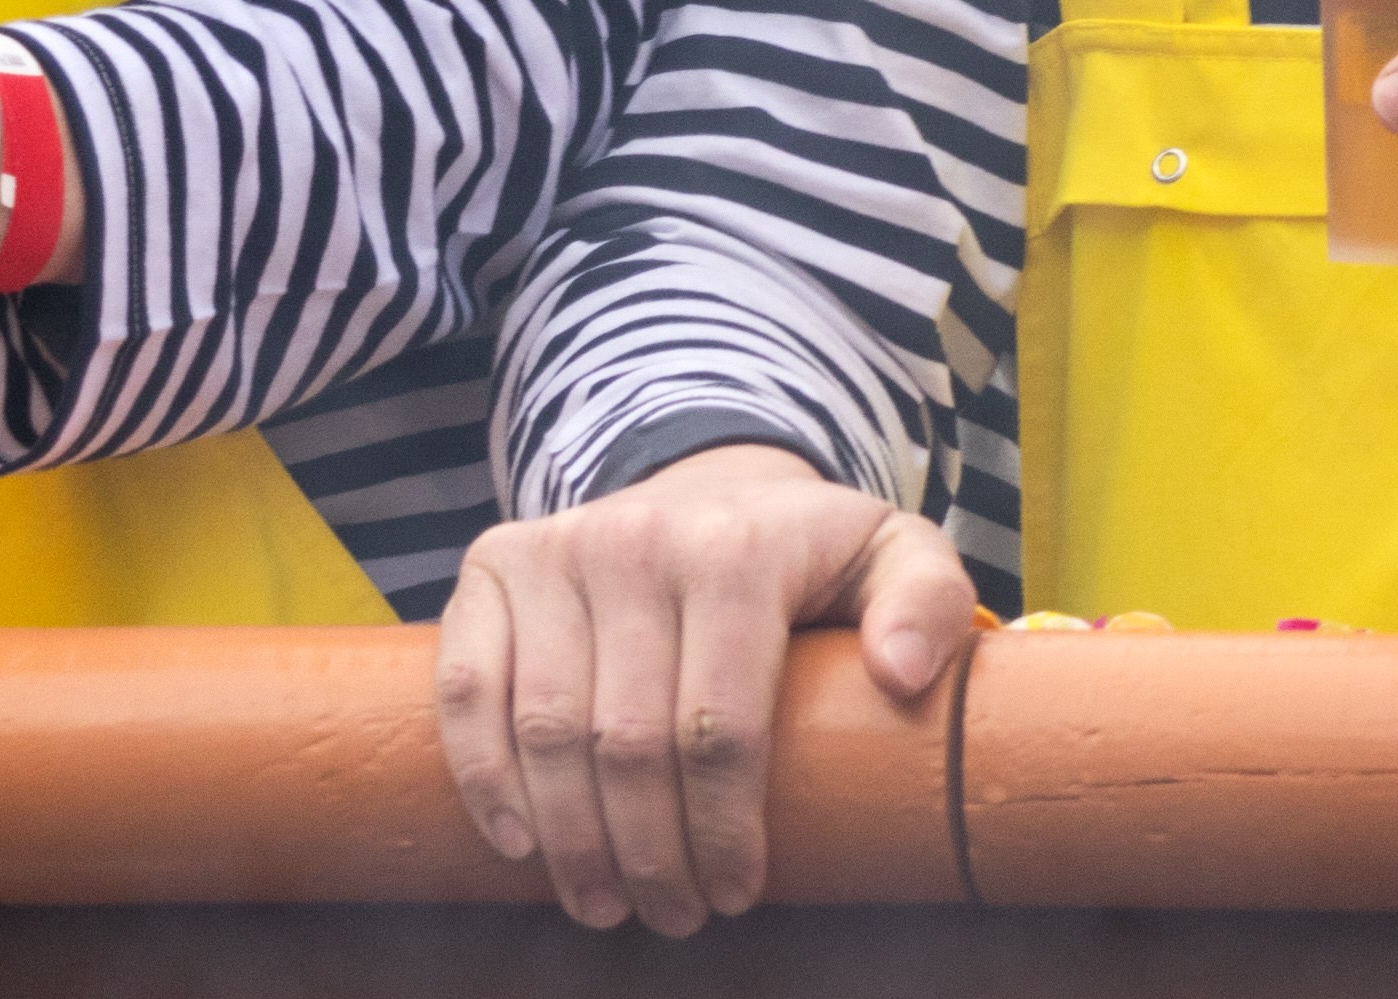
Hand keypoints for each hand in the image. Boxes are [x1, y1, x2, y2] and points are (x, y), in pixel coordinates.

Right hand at [432, 442, 970, 935]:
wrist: (705, 481)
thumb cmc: (805, 552)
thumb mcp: (894, 554)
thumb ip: (929, 601)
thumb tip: (902, 675)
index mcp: (736, 548)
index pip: (721, 725)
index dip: (724, 830)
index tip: (735, 896)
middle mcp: (635, 540)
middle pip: (629, 743)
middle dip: (649, 855)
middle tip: (673, 916)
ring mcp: (555, 550)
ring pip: (547, 731)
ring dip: (573, 841)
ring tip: (606, 905)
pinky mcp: (493, 566)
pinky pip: (468, 688)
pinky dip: (485, 776)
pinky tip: (520, 846)